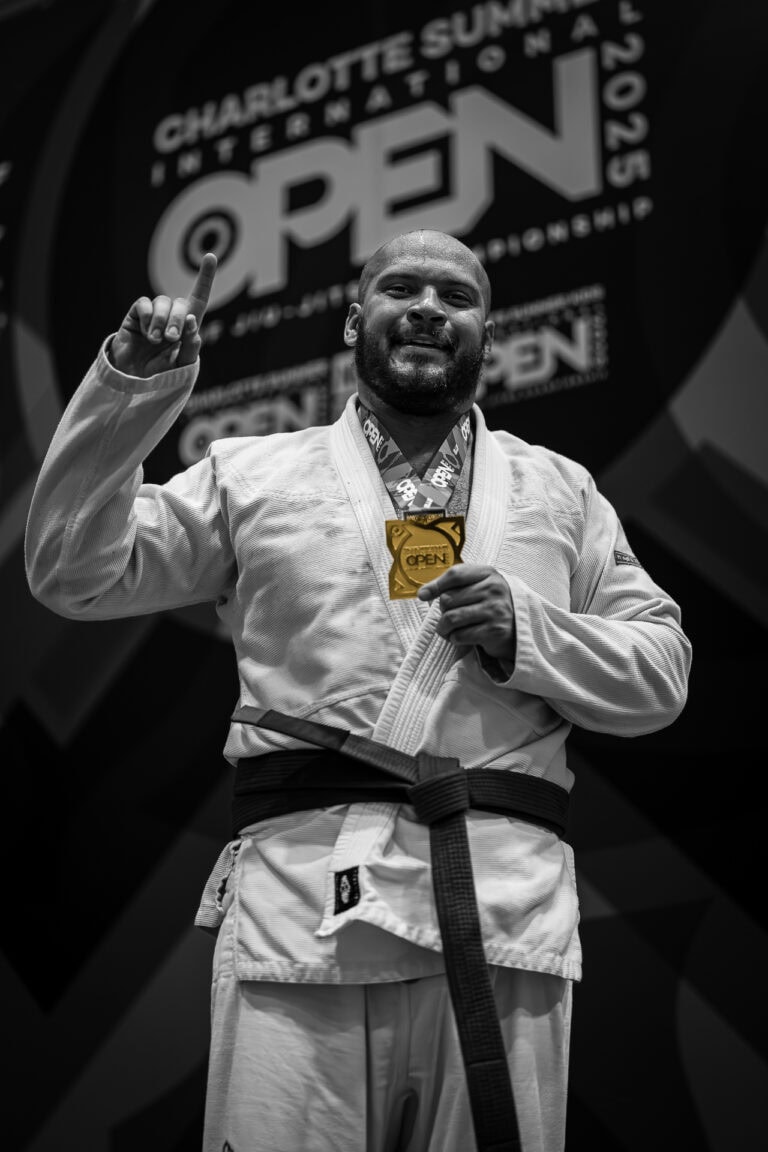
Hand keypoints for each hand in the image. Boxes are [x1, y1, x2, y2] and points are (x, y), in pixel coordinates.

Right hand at [109, 252, 217, 377]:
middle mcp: (172, 316)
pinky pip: (144, 304)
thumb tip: (192, 321)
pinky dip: (147, 318)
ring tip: (155, 339)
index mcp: (187, 326)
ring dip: (161, 320)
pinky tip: (145, 333)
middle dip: (177, 319)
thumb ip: (191, 347)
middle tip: (171, 338)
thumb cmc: (162, 373)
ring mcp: (154, 314)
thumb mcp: (182, 364)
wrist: (135, 380)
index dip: (205, 278)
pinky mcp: (137, 315)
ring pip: (163, 302)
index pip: (199, 298)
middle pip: (181, 303)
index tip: (211, 257)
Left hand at [417, 564, 515, 660]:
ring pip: (451, 618)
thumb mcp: (479, 587)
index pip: (455, 575)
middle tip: (449, 617)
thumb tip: (422, 594)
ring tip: (448, 630)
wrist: (520, 628)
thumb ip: (454, 585)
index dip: (435, 585)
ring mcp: (495, 610)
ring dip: (444, 628)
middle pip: (448, 599)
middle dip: (442, 612)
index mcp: (489, 574)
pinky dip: (455, 639)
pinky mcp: (494, 631)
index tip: (422, 595)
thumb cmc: (491, 605)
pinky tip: (461, 637)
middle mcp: (494, 589)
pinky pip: (460, 635)